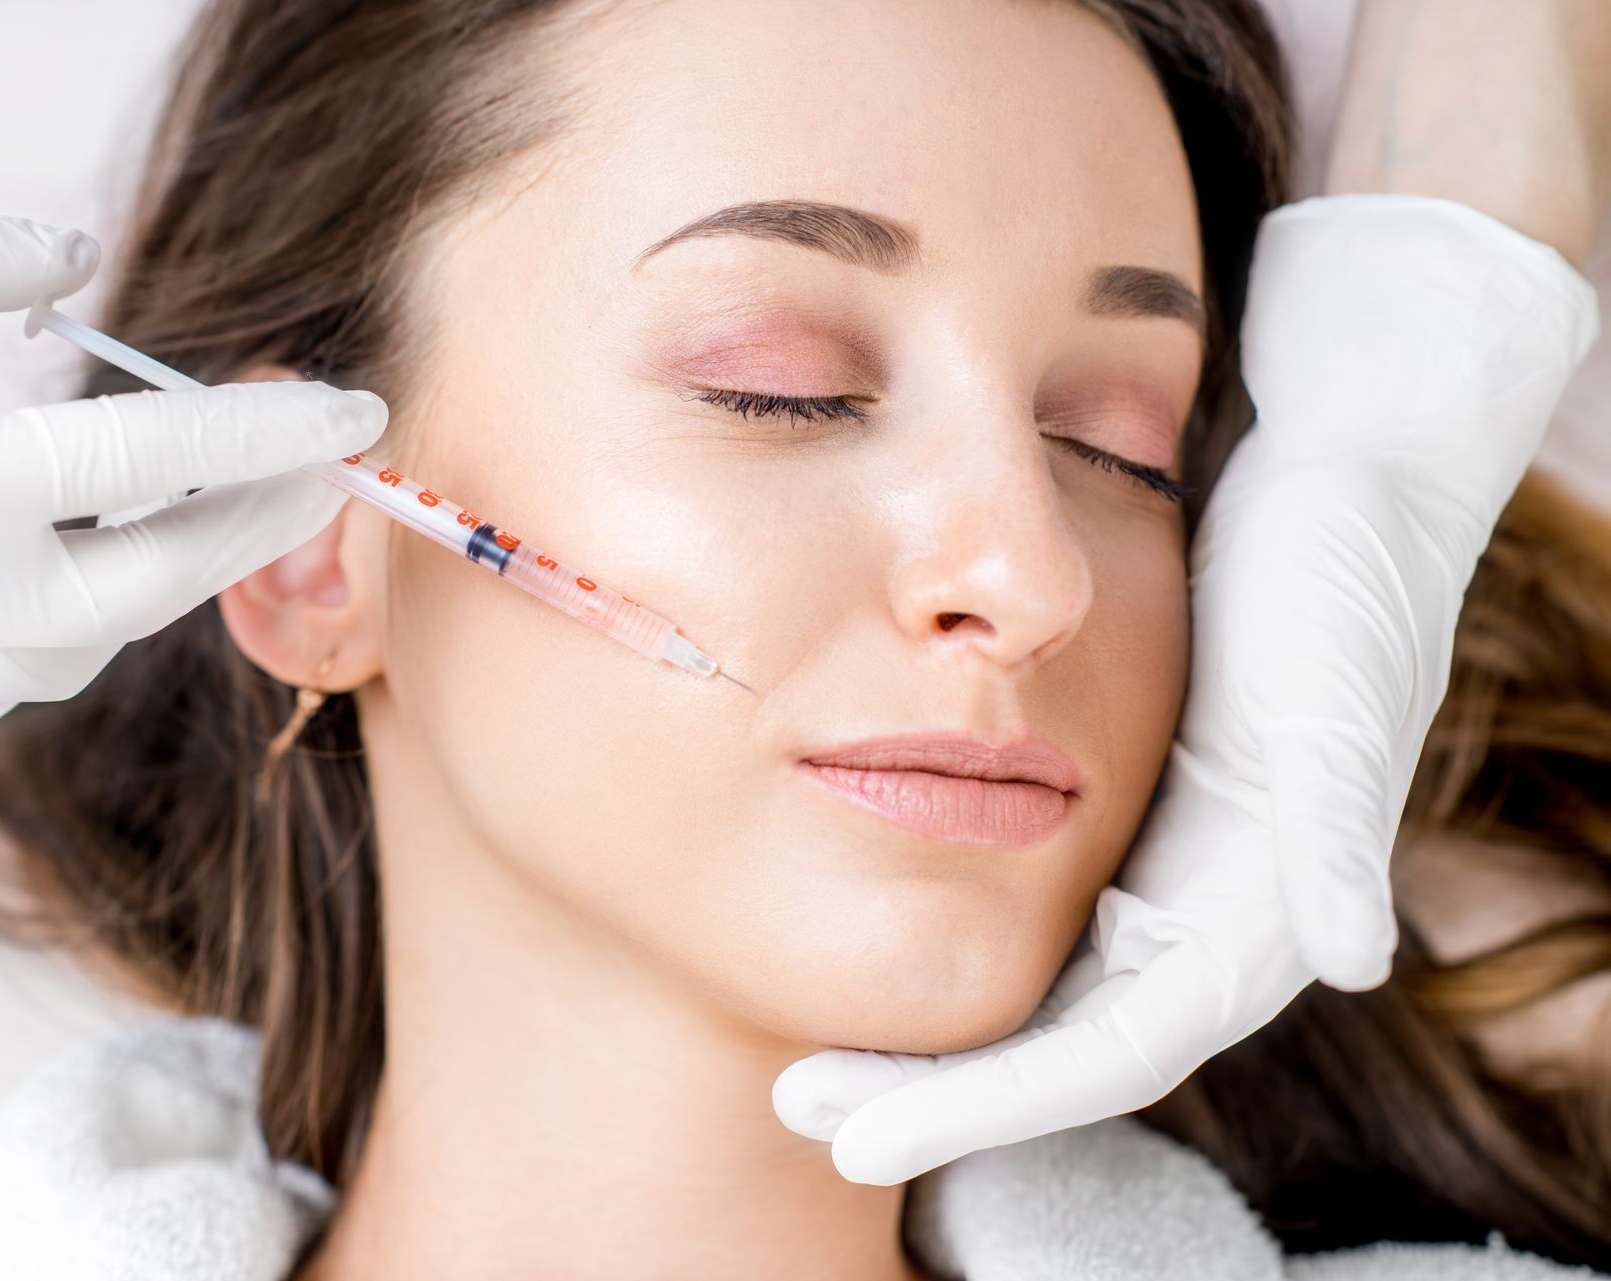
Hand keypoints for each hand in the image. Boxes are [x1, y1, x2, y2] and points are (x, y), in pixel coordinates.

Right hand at [0, 198, 386, 744]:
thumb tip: (78, 263)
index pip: (145, 460)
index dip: (263, 432)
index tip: (354, 413)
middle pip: (160, 579)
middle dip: (262, 523)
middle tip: (332, 470)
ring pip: (108, 633)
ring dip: (180, 567)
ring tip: (233, 500)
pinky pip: (41, 667)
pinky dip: (94, 608)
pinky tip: (109, 550)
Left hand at [772, 194, 1599, 1183]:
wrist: (1335, 483)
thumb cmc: (1342, 572)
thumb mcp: (1335, 686)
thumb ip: (1334, 821)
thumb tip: (1350, 955)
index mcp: (1254, 908)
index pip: (1110, 1051)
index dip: (991, 1105)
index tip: (867, 1136)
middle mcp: (1203, 912)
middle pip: (1054, 1048)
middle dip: (937, 1097)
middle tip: (804, 1109)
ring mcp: (1159, 870)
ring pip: (1033, 999)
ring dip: (933, 1046)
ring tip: (811, 1066)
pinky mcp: (1123, 819)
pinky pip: (1028, 920)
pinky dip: (952, 950)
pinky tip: (868, 950)